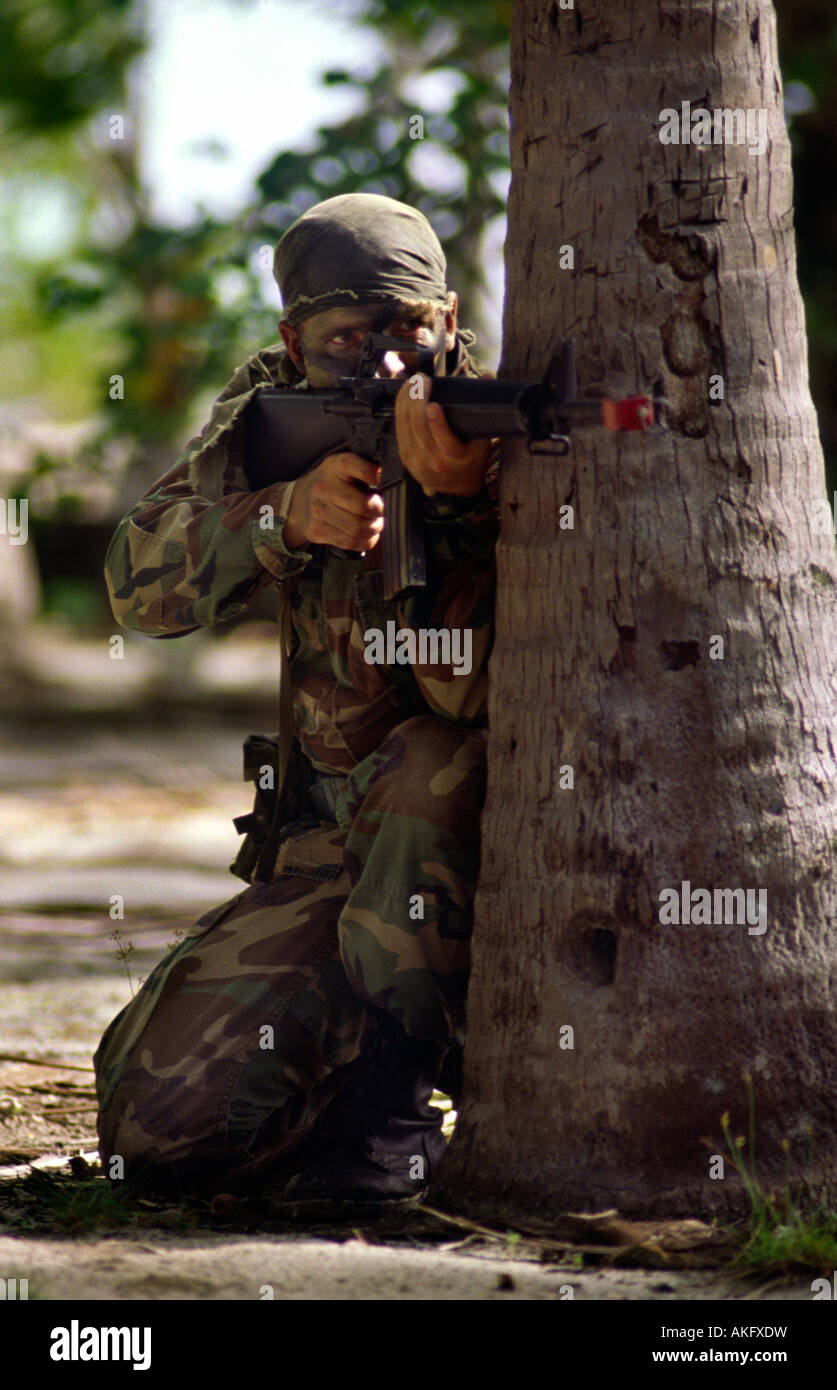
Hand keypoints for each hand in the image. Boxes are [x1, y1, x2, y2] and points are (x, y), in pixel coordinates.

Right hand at [282, 453, 383, 551]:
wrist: (301, 500)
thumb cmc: (333, 483)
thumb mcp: (346, 466)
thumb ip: (367, 468)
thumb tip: (392, 476)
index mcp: (335, 466)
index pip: (359, 468)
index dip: (376, 475)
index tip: (384, 481)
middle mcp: (324, 488)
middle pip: (363, 506)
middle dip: (380, 511)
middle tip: (382, 510)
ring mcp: (319, 511)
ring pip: (358, 528)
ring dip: (375, 528)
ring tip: (376, 522)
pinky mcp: (318, 531)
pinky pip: (351, 542)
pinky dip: (366, 540)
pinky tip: (368, 534)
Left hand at [394, 373, 493, 496]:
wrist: (456, 487)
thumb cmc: (471, 459)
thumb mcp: (482, 439)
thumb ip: (483, 408)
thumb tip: (486, 375)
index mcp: (456, 459)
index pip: (445, 441)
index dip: (437, 422)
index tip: (434, 404)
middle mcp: (434, 462)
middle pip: (419, 427)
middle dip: (418, 398)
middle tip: (423, 379)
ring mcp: (416, 460)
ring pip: (406, 424)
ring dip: (407, 398)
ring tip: (414, 381)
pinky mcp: (404, 456)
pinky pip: (399, 427)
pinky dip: (401, 407)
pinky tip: (405, 394)